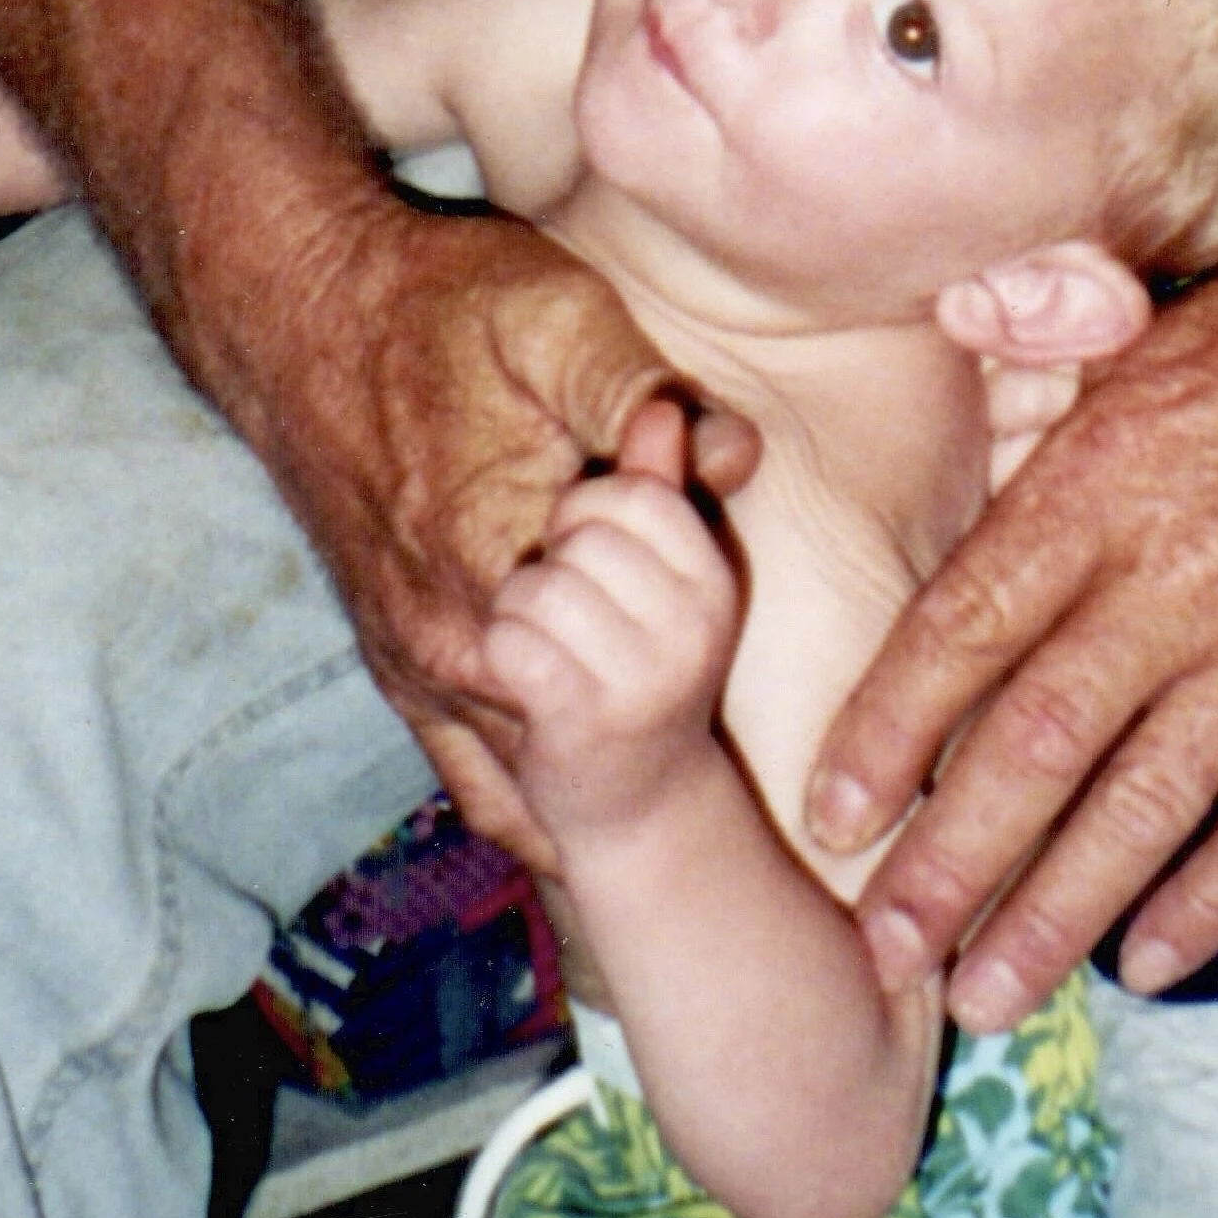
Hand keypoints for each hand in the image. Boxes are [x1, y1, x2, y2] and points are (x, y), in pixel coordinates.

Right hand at [232, 190, 688, 866]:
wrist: (304, 319)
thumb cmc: (437, 308)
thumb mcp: (556, 317)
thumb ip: (642, 392)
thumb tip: (734, 457)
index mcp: (492, 563)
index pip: (627, 660)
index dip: (682, 635)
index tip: (709, 604)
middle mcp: (447, 640)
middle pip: (587, 731)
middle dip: (650, 717)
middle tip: (704, 718)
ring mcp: (415, 664)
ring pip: (531, 771)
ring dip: (595, 759)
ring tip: (661, 763)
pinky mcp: (396, 666)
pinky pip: (470, 772)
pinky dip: (531, 788)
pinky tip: (577, 808)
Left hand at [481, 395, 743, 846]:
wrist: (639, 808)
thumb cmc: (639, 671)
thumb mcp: (665, 579)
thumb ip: (659, 489)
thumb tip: (661, 408)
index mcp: (714, 580)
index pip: (633, 495)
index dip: (587, 515)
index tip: (589, 560)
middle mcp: (691, 626)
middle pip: (579, 537)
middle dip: (552, 566)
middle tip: (569, 620)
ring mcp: (640, 678)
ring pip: (537, 587)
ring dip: (521, 614)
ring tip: (548, 650)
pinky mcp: (581, 720)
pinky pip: (510, 643)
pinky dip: (504, 654)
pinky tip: (526, 680)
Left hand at [806, 190, 1217, 1022]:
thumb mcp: (1134, 331)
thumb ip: (1034, 383)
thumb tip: (941, 362)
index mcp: (1101, 481)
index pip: (966, 628)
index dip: (890, 731)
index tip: (832, 816)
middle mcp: (1175, 577)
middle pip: (1037, 743)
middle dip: (950, 862)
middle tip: (884, 948)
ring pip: (1142, 809)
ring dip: (1057, 913)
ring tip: (986, 997)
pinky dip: (1209, 904)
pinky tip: (1148, 966)